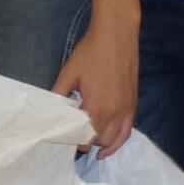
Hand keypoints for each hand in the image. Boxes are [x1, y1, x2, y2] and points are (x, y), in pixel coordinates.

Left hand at [55, 14, 137, 155]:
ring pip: (112, 141)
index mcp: (95, 108)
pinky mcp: (133, 106)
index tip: (63, 136)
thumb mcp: (68, 74)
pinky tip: (107, 149)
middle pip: (96, 142)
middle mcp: (113, 114)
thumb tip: (50, 112)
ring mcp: (125, 111)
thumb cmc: (90, 52)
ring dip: (99, 143)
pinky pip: (127, 133)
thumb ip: (58, 95)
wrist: (116, 35)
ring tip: (87, 140)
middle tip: (72, 133)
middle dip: (84, 141)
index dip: (72, 140)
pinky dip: (117, 143)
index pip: (82, 138)